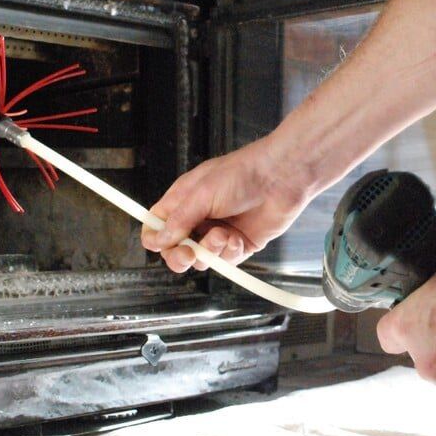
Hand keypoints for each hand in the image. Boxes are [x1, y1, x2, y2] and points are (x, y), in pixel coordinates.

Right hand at [141, 136, 311, 272]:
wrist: (280, 178)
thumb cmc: (240, 174)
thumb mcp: (201, 194)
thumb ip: (178, 221)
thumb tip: (158, 241)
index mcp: (183, 201)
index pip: (157, 226)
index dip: (155, 239)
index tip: (160, 246)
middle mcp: (198, 218)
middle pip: (176, 249)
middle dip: (180, 257)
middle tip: (188, 255)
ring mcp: (218, 233)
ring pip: (201, 259)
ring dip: (210, 250)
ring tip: (223, 235)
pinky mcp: (239, 244)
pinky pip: (225, 260)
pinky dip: (230, 252)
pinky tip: (238, 238)